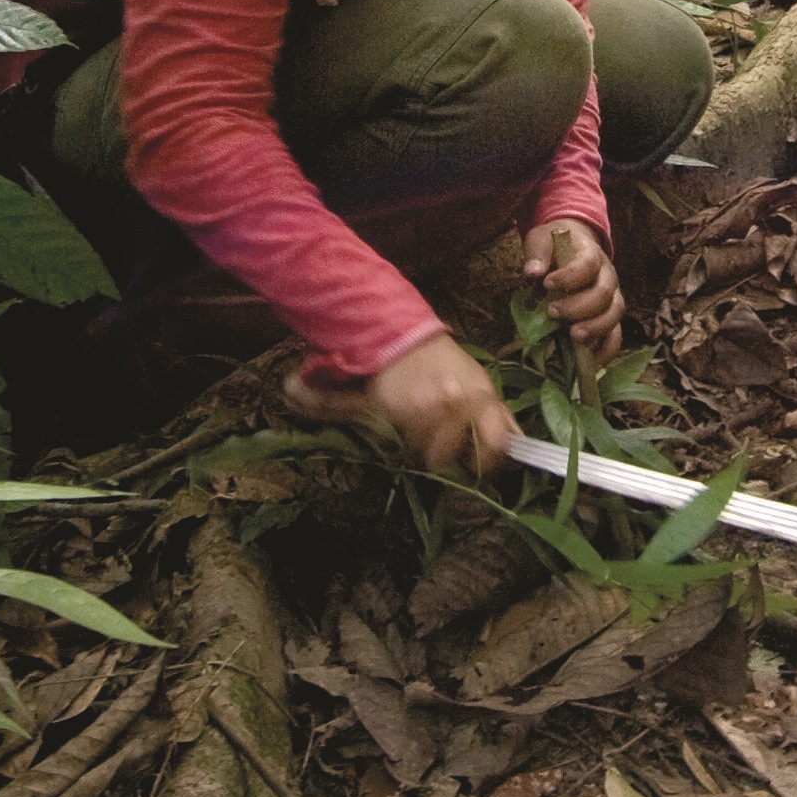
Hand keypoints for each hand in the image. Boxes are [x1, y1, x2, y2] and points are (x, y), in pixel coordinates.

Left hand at [281, 332, 514, 474]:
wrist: (407, 332)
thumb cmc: (379, 369)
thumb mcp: (353, 389)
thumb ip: (324, 400)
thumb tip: (287, 390)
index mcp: (418, 406)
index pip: (430, 458)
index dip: (422, 465)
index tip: (414, 461)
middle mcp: (451, 402)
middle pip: (462, 454)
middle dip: (448, 461)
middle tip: (435, 460)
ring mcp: (477, 397)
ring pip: (494, 443)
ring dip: (482, 457)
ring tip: (470, 463)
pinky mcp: (490, 392)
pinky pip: (509, 427)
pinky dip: (504, 443)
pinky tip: (492, 453)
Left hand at [526, 219, 623, 361]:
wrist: (570, 248)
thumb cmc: (554, 248)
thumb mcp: (542, 241)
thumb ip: (538, 254)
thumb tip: (533, 272)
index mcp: (591, 255)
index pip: (588, 264)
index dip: (570, 276)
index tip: (546, 284)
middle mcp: (607, 277)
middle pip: (604, 293)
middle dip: (579, 306)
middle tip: (552, 312)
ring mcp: (612, 298)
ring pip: (614, 315)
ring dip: (595, 328)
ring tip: (573, 337)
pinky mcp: (609, 319)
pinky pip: (615, 337)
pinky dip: (605, 351)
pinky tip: (589, 363)